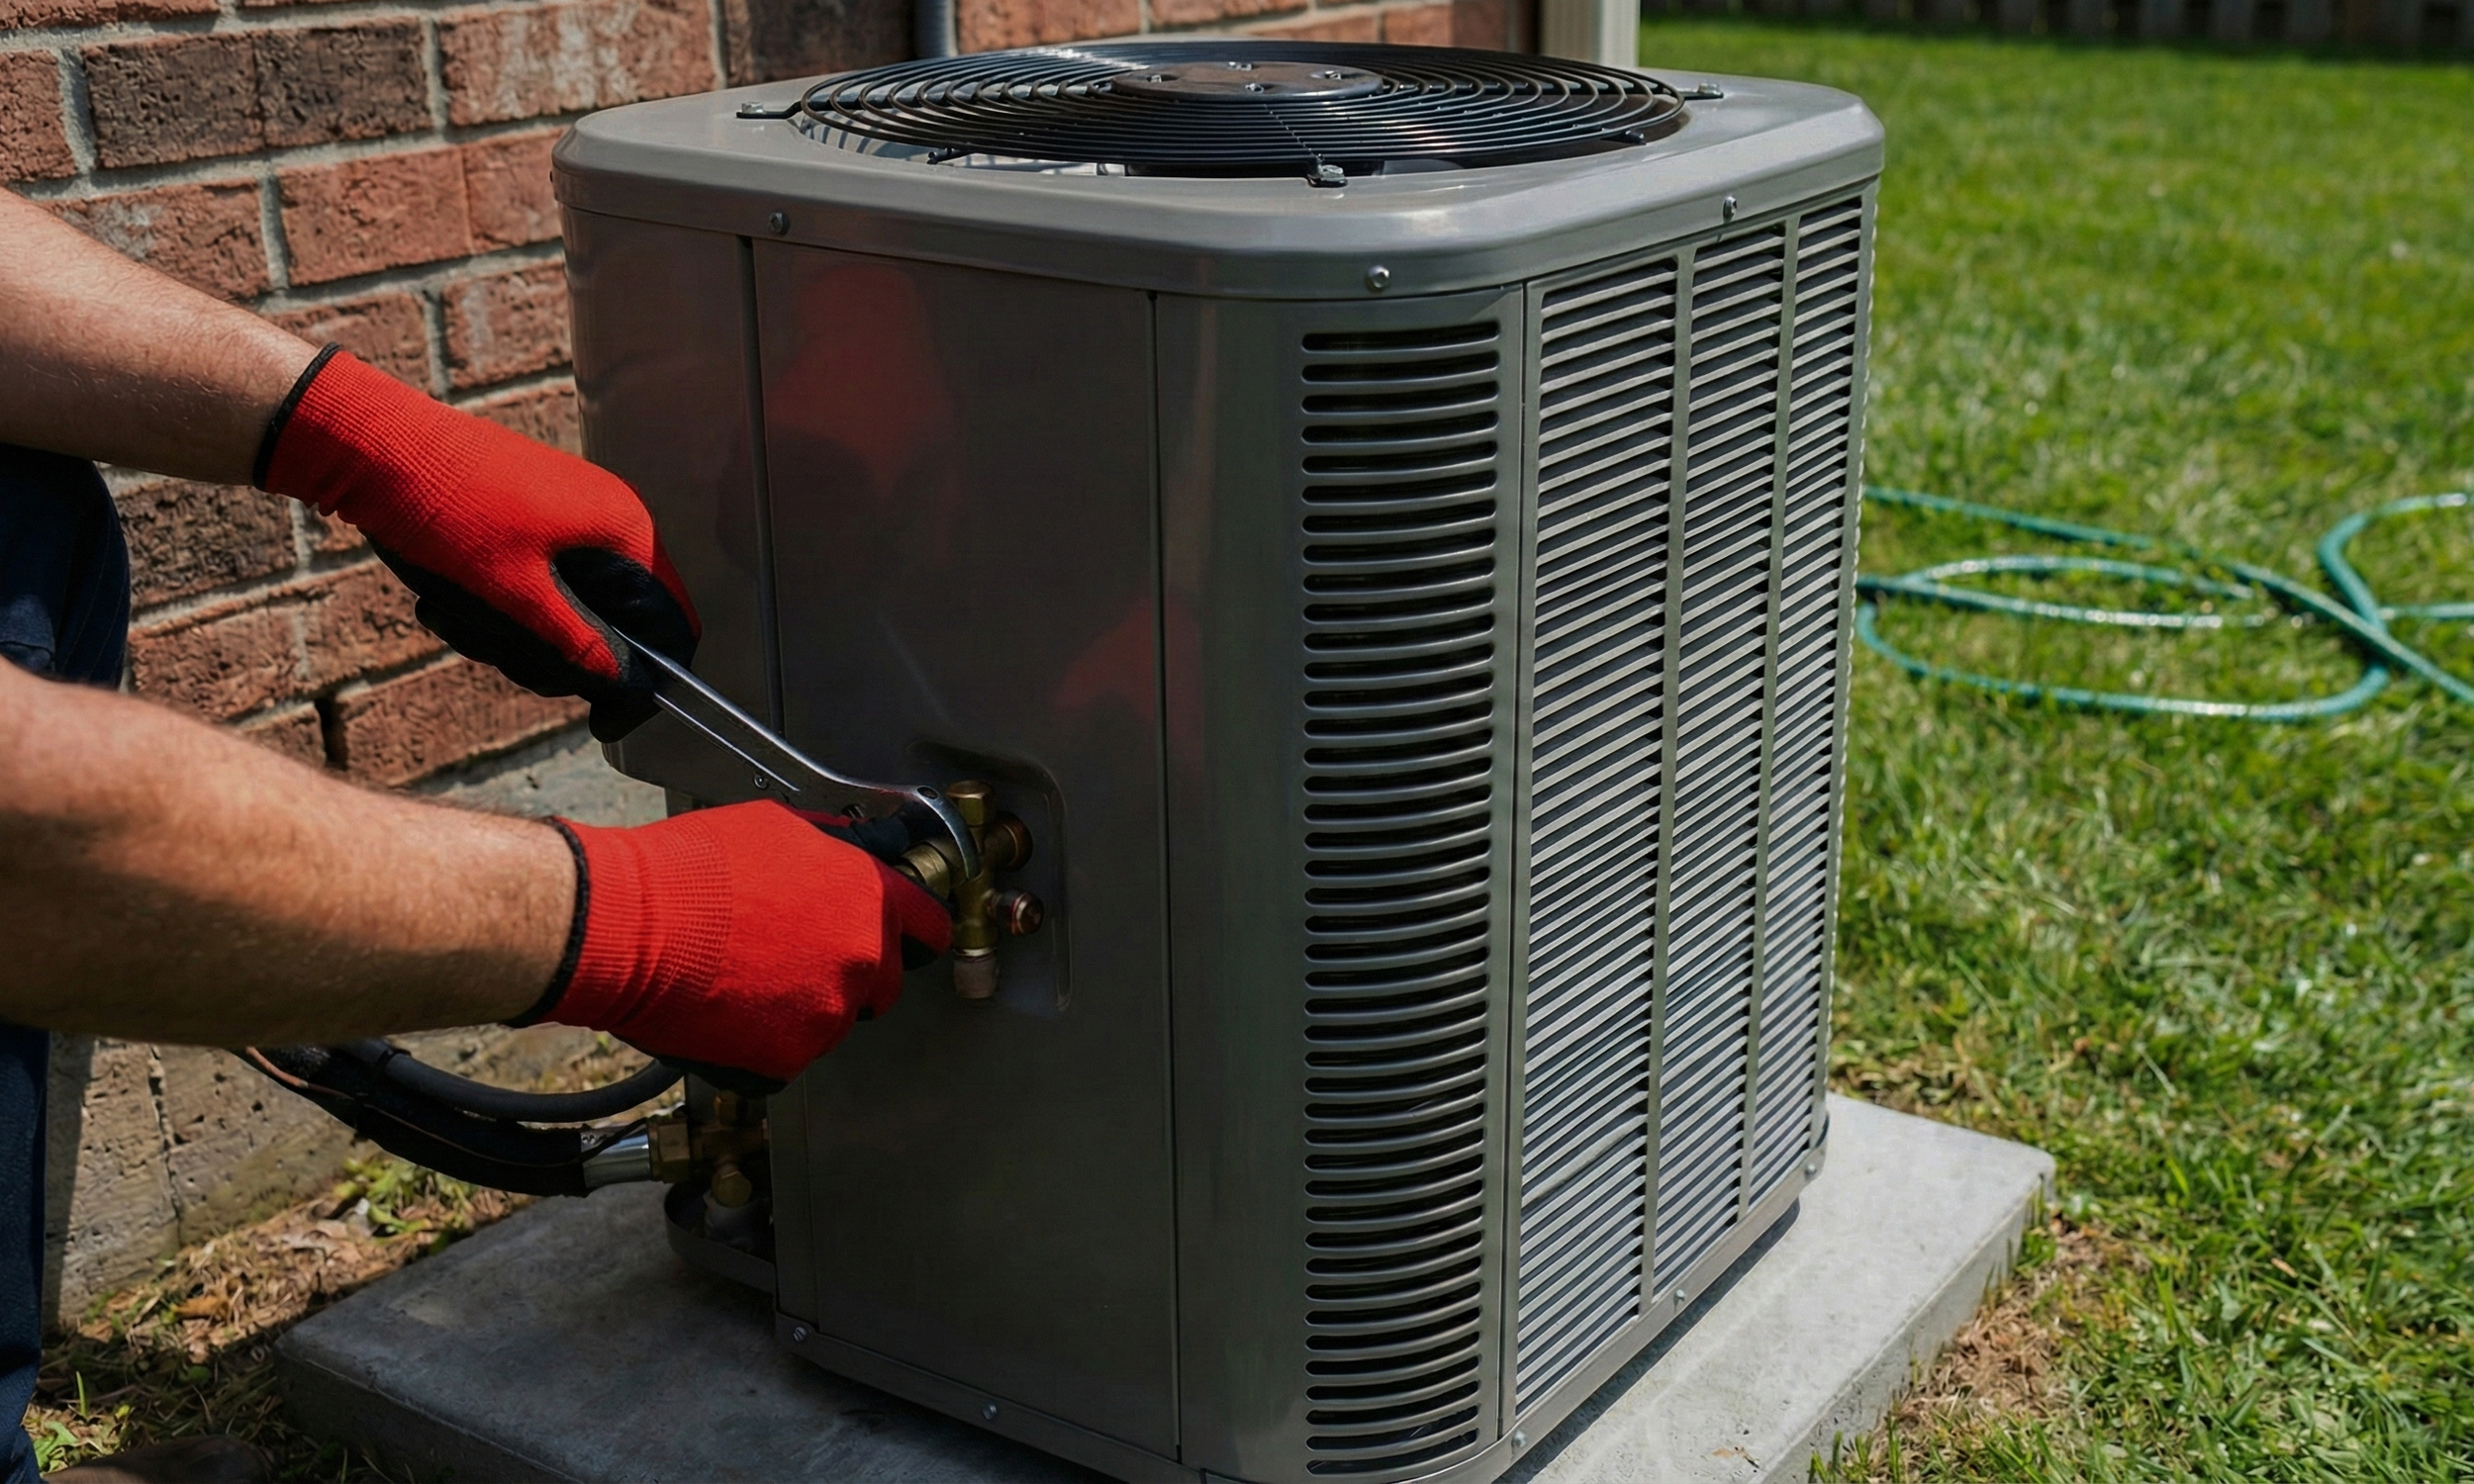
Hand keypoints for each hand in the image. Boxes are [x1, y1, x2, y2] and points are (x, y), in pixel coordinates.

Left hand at [258, 349, 698, 740]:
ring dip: (516, 634)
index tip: (601, 719)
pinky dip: (499, 606)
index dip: (647, 677)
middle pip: (617, 622)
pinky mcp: (533, 517)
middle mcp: (609, 520)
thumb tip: (629, 690)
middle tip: (501, 655)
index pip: (672, 621)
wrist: (374, 444)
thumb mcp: (516, 595)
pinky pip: (538, 583)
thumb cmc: (450, 512)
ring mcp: (570, 516)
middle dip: (556, 654)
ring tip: (459, 619)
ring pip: (570, 609)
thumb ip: (579, 645)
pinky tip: (449, 598)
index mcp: (624, 531)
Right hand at [529, 802, 951, 1084]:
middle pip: (884, 984)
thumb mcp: (776, 828)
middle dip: (851, 975)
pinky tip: (726, 1012)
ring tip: (743, 979)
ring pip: (832, 1021)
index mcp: (869, 897)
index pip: (929, 925)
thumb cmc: (691, 869)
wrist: (627, 926)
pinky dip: (763, 1044)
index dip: (918, 933)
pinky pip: (789, 1057)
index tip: (913, 940)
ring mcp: (829, 1013)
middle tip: (794, 960)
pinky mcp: (789, 1058)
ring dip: (802, 1009)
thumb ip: (832, 848)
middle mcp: (863, 958)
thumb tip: (857, 848)